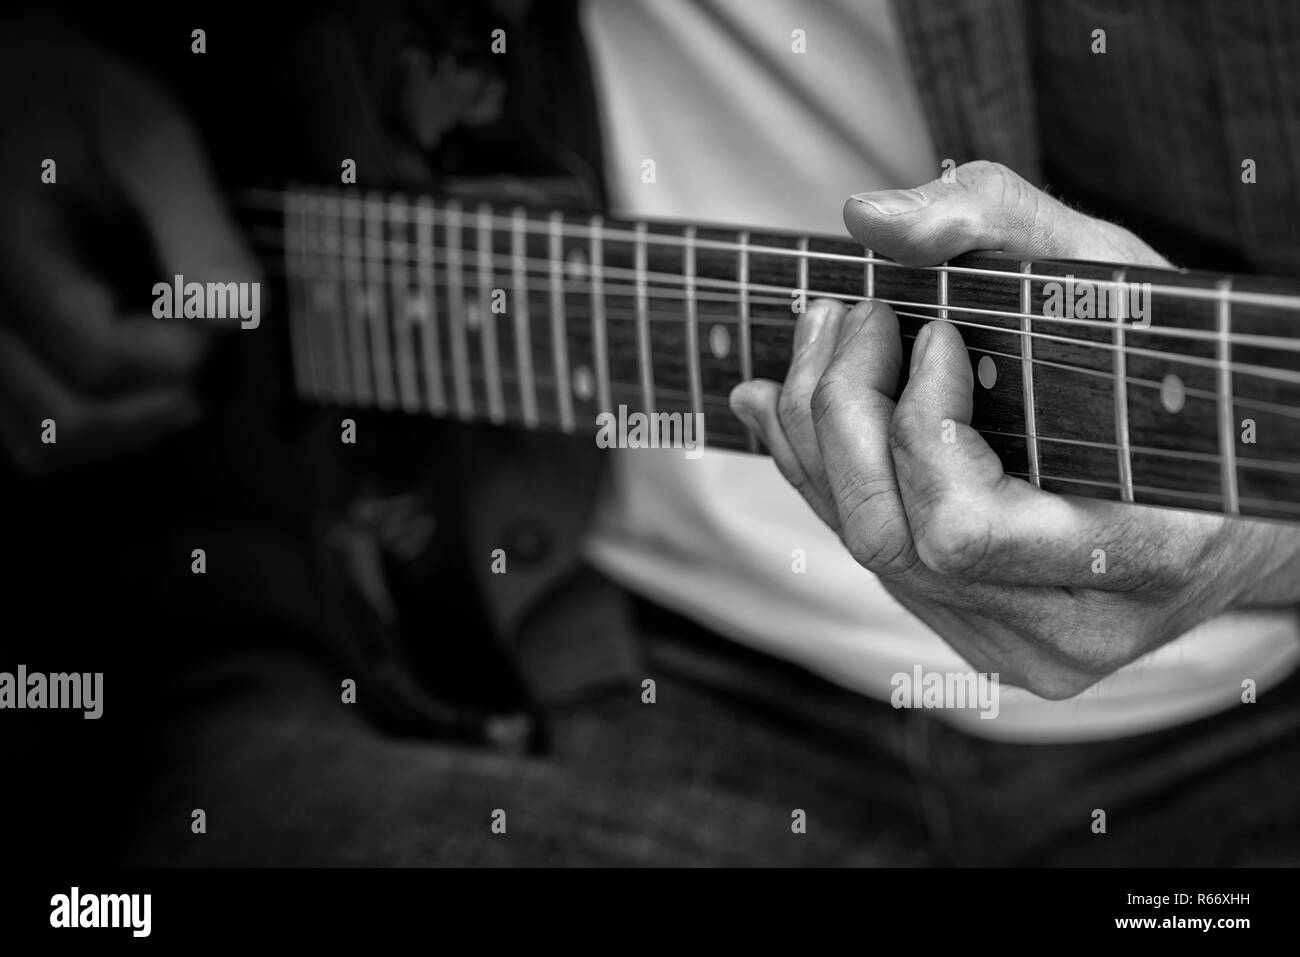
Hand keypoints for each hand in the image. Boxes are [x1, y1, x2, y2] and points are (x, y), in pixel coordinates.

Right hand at [0, 21, 259, 474]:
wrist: (11, 85)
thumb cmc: (69, 97)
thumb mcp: (148, 137)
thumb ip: (198, 230)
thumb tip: (242, 313)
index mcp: (1, 248)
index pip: (104, 358)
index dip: (185, 350)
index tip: (220, 305)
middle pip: (70, 416)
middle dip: (160, 395)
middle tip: (202, 342)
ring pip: (45, 441)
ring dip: (129, 424)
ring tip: (175, 365)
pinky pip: (30, 435)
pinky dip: (93, 426)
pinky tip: (136, 384)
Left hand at [730, 161, 1299, 697]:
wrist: (1227, 496)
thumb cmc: (1179, 378)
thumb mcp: (1113, 276)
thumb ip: (998, 224)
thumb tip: (865, 218)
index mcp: (1141, 561)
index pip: (962, 529)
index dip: (922, 424)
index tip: (937, 332)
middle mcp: (1066, 631)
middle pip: (889, 542)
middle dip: (844, 412)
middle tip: (854, 313)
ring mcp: (1014, 645)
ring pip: (865, 549)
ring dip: (818, 432)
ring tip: (826, 335)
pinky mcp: (977, 637)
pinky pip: (872, 557)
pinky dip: (823, 469)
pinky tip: (796, 403)